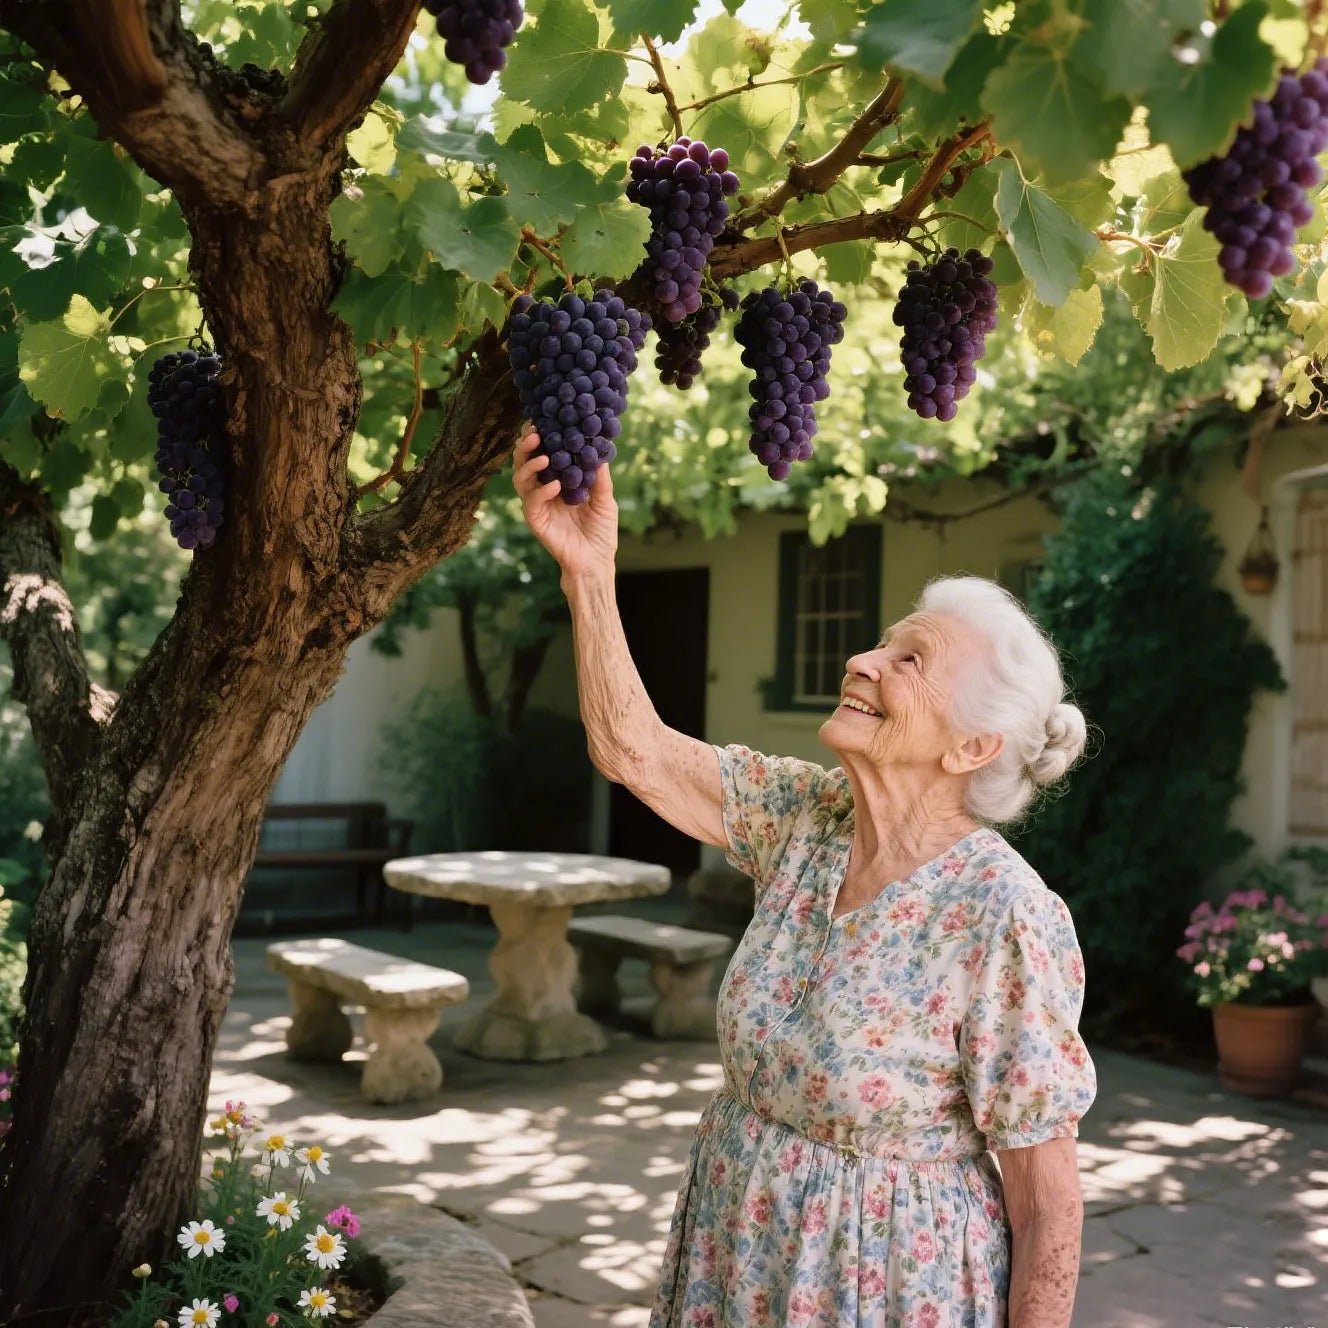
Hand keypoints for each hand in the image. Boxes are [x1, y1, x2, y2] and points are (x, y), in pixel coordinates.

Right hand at [512, 424, 618, 578]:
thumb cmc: (601, 531)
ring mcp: (537, 505)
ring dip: (530, 465)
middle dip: (526, 446)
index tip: (542, 421)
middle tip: (535, 433)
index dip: (539, 438)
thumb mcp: (605, 499)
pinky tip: (554, 485)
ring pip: (521, 479)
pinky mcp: (536, 521)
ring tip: (544, 456)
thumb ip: (599, 476)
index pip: (542, 454)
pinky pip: (532, 502)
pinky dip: (541, 491)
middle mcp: (543, 490)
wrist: (596, 561)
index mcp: (557, 480)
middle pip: (525, 462)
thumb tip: (599, 449)